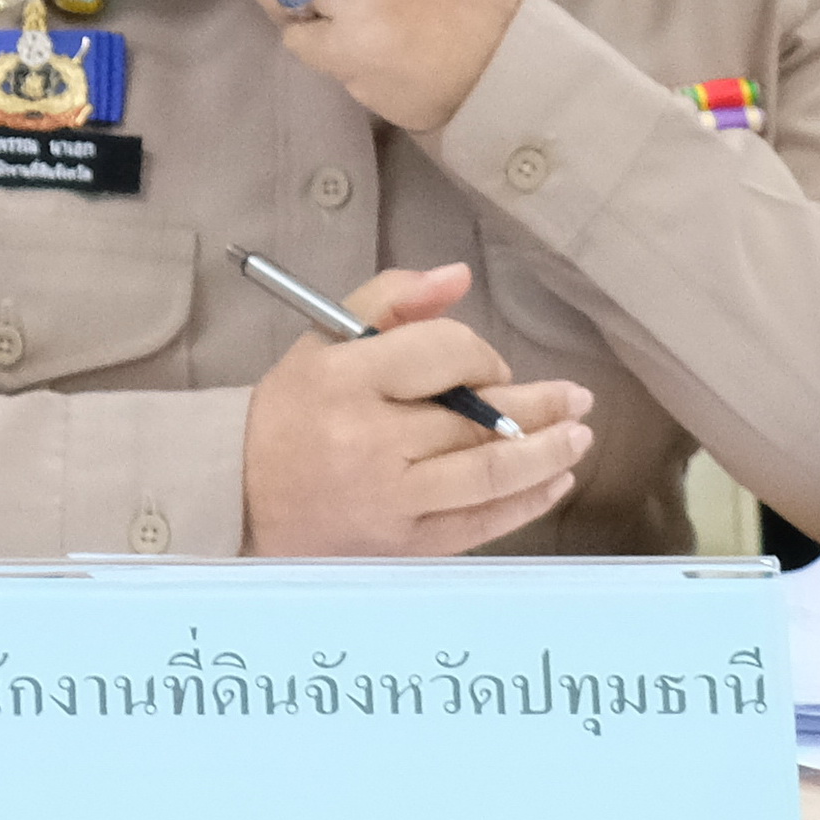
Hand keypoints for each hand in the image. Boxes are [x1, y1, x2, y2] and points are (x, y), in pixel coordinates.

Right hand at [238, 263, 594, 554]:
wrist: (239, 495)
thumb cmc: (293, 412)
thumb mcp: (325, 340)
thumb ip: (391, 299)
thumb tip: (458, 276)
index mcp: (345, 378)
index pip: (443, 353)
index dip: (482, 354)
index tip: (489, 365)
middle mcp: (368, 439)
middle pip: (476, 417)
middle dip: (540, 405)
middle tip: (578, 398)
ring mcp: (387, 497)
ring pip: (488, 473)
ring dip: (547, 454)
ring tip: (580, 437)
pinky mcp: (400, 543)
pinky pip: (477, 524)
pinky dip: (524, 504)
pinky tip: (554, 484)